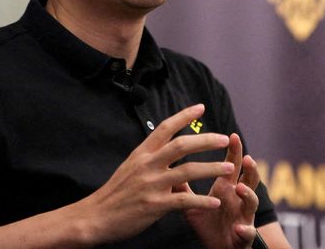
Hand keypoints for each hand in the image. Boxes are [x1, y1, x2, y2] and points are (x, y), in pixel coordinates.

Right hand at [71, 104, 235, 243]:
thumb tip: (170, 150)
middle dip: (206, 140)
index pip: (166, 128)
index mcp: (142, 153)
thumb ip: (152, 159)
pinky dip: (202, 201)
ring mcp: (152, 184)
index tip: (201, 107)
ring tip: (229, 168)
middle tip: (225, 138)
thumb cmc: (115, 192)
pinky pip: (184, 201)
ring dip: (212, 169)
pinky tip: (215, 202)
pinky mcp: (155, 205)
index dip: (184, 116)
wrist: (95, 216)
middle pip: (182, 145)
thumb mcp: (131, 167)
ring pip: (188, 171)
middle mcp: (148, 164)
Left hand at [179, 133, 261, 248]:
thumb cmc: (208, 223)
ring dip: (249, 194)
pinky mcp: (244, 236)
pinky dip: (245, 230)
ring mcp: (243, 216)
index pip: (232, 165)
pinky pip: (247, 232)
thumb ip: (182, 185)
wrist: (217, 248)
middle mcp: (238, 198)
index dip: (234, 151)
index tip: (232, 136)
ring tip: (241, 188)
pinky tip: (239, 228)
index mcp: (227, 188)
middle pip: (249, 178)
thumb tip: (168, 166)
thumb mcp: (192, 203)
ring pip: (252, 202)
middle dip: (250, 168)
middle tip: (247, 157)